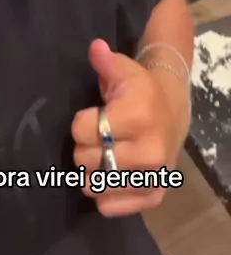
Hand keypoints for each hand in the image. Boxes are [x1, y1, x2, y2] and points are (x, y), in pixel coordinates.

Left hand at [71, 39, 186, 217]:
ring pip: (94, 186)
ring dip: (91, 172)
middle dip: (85, 147)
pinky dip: (103, 194)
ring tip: (103, 157)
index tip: (96, 116)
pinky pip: (109, 206)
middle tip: (99, 138)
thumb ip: (106, 61)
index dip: (82, 123)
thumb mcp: (124, 71)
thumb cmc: (141, 91)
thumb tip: (95, 48)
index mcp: (138, 117)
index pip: (81, 130)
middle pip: (84, 159)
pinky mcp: (152, 197)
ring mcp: (151, 177)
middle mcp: (148, 151)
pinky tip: (111, 176)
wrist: (174, 112)